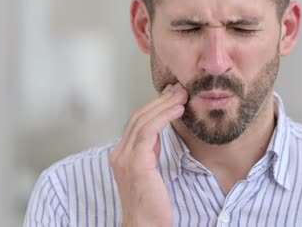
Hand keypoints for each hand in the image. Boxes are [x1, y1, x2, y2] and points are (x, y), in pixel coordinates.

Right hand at [110, 83, 187, 226]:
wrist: (145, 225)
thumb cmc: (151, 203)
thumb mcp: (150, 170)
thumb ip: (151, 150)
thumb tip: (160, 130)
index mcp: (121, 154)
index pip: (137, 122)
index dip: (155, 106)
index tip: (171, 95)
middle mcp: (119, 153)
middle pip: (138, 117)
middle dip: (160, 100)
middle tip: (179, 89)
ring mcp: (125, 157)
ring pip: (143, 120)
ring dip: (164, 104)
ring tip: (182, 95)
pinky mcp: (136, 162)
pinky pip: (149, 131)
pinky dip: (164, 116)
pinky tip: (178, 110)